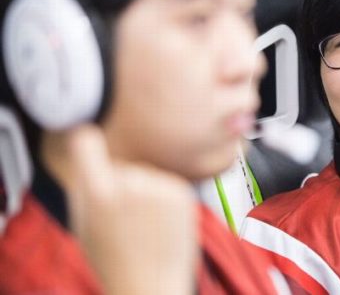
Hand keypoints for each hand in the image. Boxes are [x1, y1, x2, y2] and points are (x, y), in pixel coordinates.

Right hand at [62, 125, 197, 294]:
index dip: (85, 138)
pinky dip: (162, 199)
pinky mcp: (181, 190)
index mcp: (99, 192)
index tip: (86, 133)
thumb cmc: (114, 261)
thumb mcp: (84, 224)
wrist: (151, 285)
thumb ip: (85, 187)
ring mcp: (159, 185)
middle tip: (123, 222)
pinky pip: (164, 184)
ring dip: (143, 193)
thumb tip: (87, 149)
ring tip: (144, 227)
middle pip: (119, 166)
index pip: (86, 143)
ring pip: (144, 176)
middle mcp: (130, 183)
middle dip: (119, 185)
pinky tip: (160, 224)